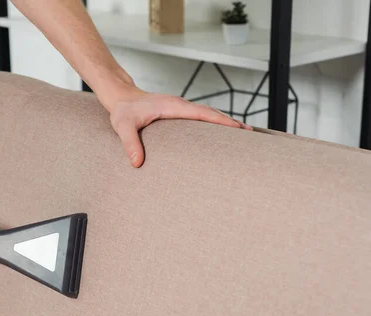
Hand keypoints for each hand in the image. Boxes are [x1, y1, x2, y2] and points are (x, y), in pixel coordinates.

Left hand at [108, 87, 252, 166]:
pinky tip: (219, 134)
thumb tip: (137, 162)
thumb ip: (129, 143)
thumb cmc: (122, 111)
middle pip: (211, 113)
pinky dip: (213, 123)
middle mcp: (180, 105)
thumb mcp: (123, 126)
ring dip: (224, 123)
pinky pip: (200, 118)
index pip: (202, 113)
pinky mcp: (177, 113)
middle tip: (250, 134)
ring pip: (207, 115)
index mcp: (173, 106)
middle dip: (230, 123)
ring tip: (243, 135)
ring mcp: (180, 108)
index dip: (221, 121)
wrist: (120, 97)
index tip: (238, 128)